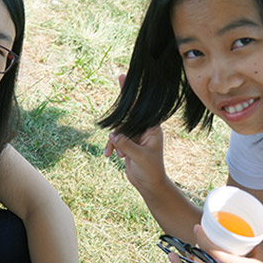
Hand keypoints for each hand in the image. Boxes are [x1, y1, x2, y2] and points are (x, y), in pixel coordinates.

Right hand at [103, 75, 167, 195]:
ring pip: (119, 130)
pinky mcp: (127, 144)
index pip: (142, 109)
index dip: (133, 94)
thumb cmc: (150, 171)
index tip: (125, 77)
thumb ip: (126, 144)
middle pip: (128, 116)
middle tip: (118, 79)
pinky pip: (115, 140)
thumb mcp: (139, 157)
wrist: (149, 185)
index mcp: (152, 129)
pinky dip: (111, 146)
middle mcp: (144, 131)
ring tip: (116, 154)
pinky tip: (110, 155)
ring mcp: (135, 137)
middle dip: (119, 117)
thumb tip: (113, 135)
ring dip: (114, 141)